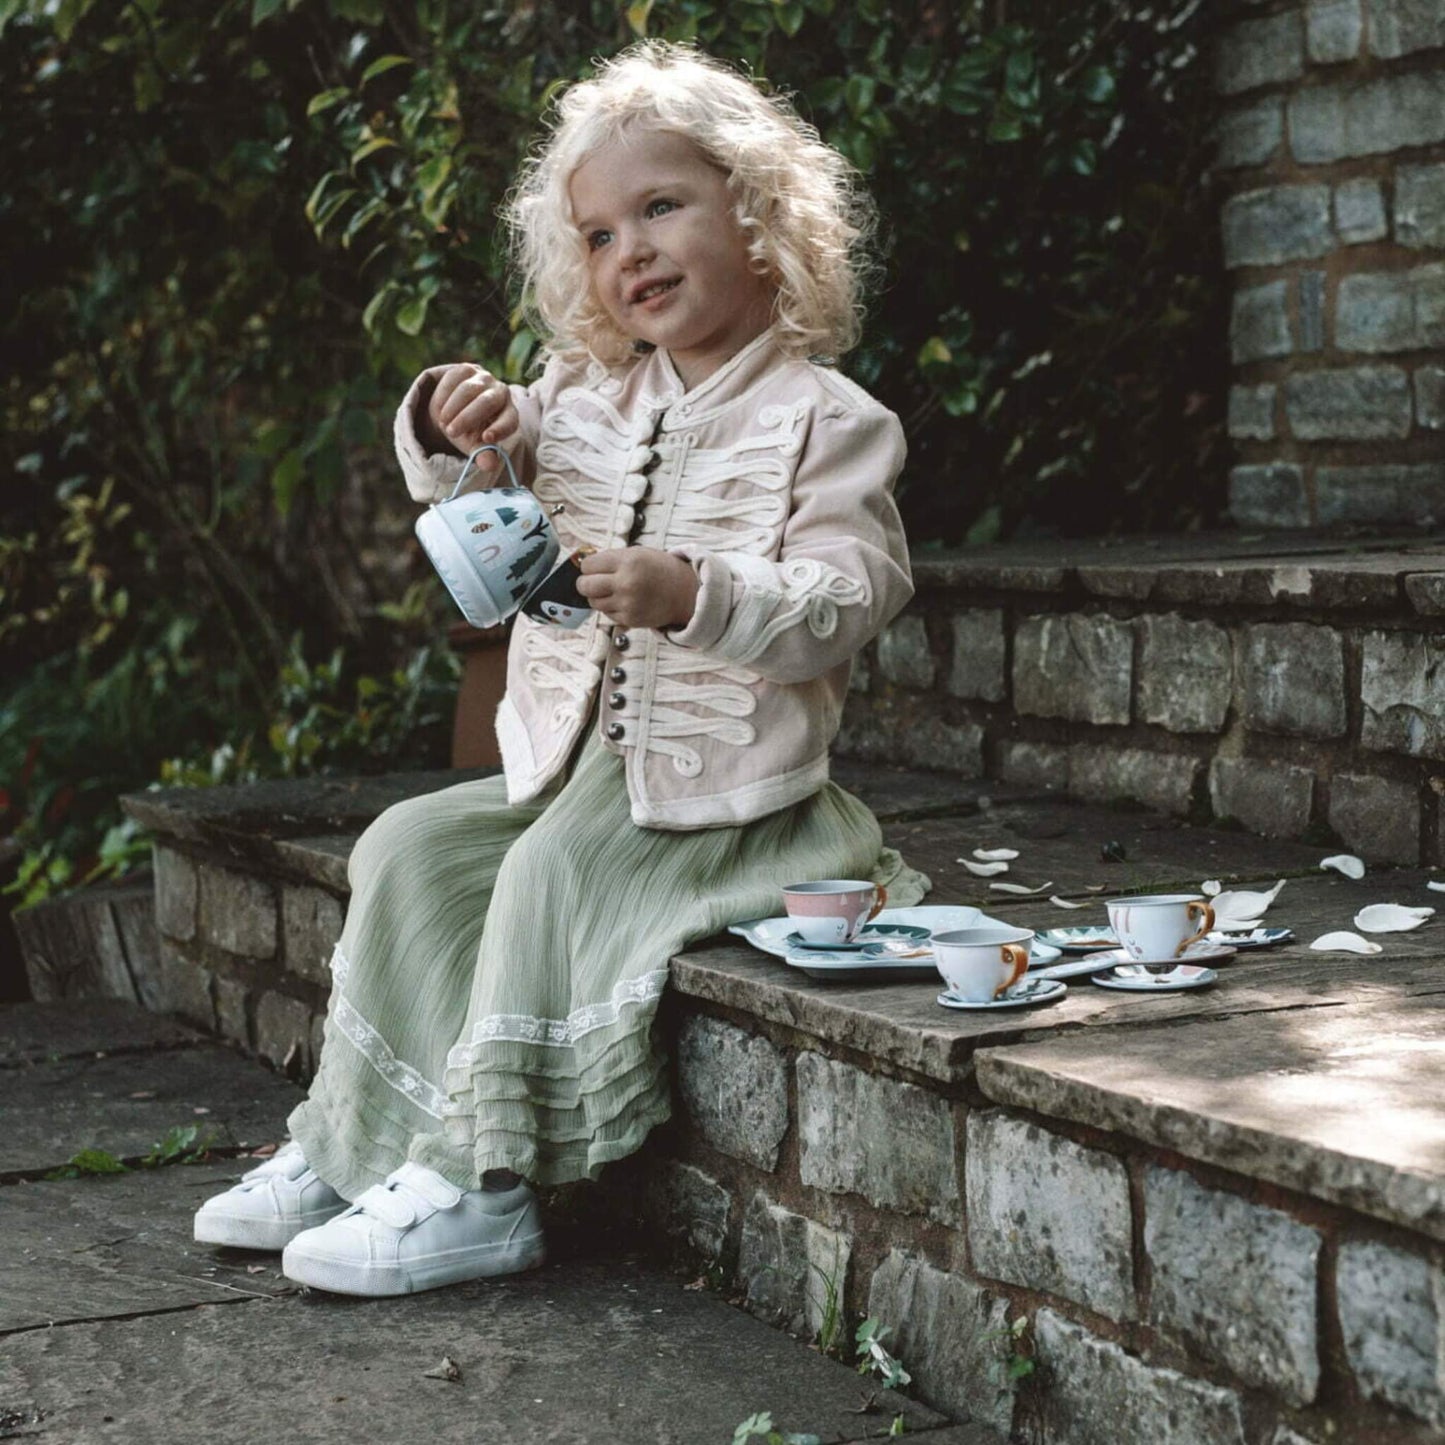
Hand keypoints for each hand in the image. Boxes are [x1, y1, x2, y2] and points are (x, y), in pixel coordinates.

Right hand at [420, 364, 518, 471]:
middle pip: (487, 401)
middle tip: (451, 432)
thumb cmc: (472, 431)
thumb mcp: (476, 445)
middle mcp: (500, 392)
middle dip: (468, 418)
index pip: (510, 419)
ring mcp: (484, 378)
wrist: (458, 409)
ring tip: (444, 423)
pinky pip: (454, 379)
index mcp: (509, 413)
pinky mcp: (466, 369)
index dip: (500, 428)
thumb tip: (489, 466)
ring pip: (468, 390)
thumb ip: (484, 454)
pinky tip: (439, 408)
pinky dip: (444, 395)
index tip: (486, 438)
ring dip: (453, 408)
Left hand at [576, 549, 698, 630]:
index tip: (592, 567)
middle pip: (584, 586)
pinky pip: (606, 614)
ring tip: (612, 590)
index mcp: (627, 561)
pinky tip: (623, 600)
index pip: (588, 566)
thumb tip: (582, 564)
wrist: (684, 592)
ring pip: (593, 602)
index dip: (587, 566)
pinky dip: (610, 608)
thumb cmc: (659, 569)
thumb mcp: (636, 553)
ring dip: (597, 596)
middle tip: (591, 581)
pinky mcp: (629, 619)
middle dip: (584, 583)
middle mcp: (626, 583)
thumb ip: (610, 558)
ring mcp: (627, 603)